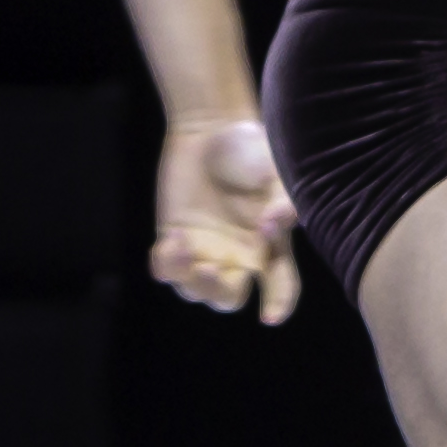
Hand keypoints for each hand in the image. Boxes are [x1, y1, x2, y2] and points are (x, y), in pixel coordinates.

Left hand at [152, 117, 297, 323]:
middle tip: (210, 269)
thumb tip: (274, 228)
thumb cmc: (251, 149)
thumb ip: (280, 202)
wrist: (210, 129)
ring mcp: (204, 251)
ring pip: (195, 290)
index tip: (269, 317)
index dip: (278, 304)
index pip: (279, 285)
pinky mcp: (175, 239)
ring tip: (182, 245)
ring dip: (187, 279)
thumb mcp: (274, 173)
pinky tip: (170, 242)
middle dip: (218, 291)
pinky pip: (166, 270)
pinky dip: (165, 264)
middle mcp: (238, 256)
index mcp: (271, 246)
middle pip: (228, 297)